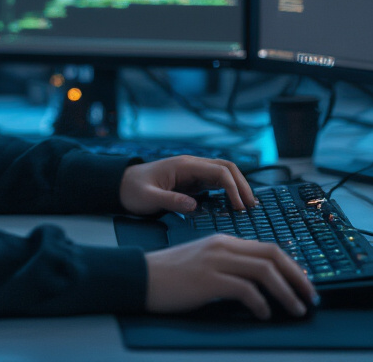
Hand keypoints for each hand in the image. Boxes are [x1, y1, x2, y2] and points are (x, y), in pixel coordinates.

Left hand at [118, 155, 255, 215]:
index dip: (233, 188)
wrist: (120, 186)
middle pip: (226, 168)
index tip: (240, 206)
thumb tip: (194, 206)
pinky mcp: (191, 182)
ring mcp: (192, 173)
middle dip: (242, 185)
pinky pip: (215, 183)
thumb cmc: (132, 190)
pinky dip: (228, 191)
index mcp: (184, 166)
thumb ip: (170, 201)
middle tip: (252, 207)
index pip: (218, 171)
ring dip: (238, 187)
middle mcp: (191, 165)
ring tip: (248, 206)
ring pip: (223, 174)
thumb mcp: (148, 198)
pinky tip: (233, 205)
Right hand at [144, 234, 316, 318]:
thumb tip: (258, 283)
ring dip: (287, 292)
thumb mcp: (204, 262)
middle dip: (298, 277)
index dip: (292, 266)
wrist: (142, 276)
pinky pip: (245, 289)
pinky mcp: (208, 280)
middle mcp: (223, 247)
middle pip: (273, 255)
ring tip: (296, 309)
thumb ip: (228, 265)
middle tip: (311, 297)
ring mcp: (215, 261)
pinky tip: (264, 314)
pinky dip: (261, 303)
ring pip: (264, 271)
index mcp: (224, 241)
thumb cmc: (171, 275)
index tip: (304, 283)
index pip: (268, 248)